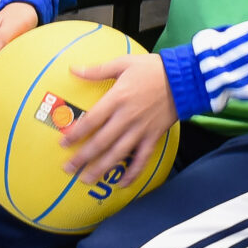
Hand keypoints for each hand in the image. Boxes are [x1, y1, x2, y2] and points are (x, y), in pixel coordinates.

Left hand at [60, 53, 177, 185]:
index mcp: (117, 98)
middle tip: (68, 169)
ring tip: (87, 180)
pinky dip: (133, 173)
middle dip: (83, 157)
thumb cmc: (152, 68)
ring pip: (118, 154)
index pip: (92, 120)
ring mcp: (141, 129)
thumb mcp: (123, 63)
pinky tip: (123, 184)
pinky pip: (142, 159)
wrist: (184, 78)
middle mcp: (126, 117)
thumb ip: (97, 70)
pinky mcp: (154, 137)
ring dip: (101, 168)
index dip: (76, 133)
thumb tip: (73, 69)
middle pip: (101, 142)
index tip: (63, 143)